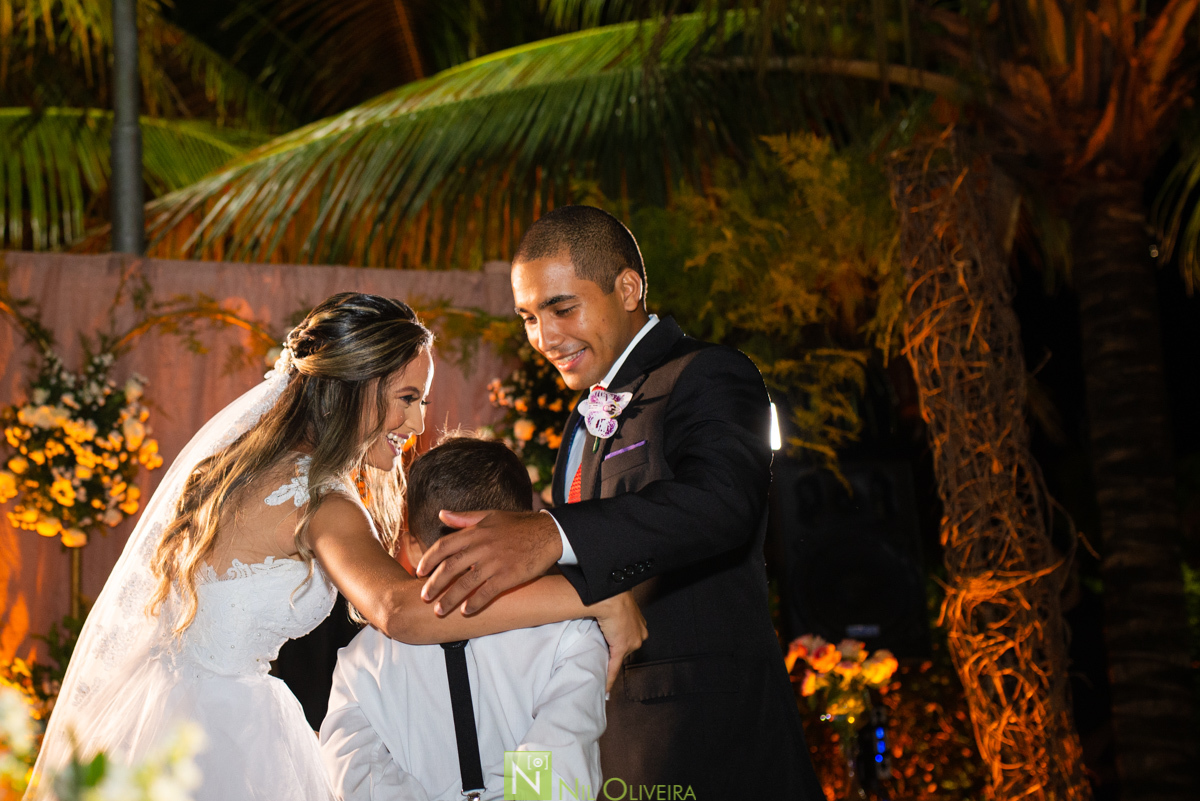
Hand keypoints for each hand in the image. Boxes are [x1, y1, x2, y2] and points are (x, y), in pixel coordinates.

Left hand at [417, 510, 562, 614]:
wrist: (549, 533)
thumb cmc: (519, 524)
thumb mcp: (490, 515)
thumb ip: (464, 518)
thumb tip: (442, 514)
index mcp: (476, 532)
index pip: (444, 546)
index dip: (429, 560)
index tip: (419, 572)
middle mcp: (482, 547)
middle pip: (450, 567)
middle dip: (434, 584)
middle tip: (424, 597)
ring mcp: (495, 562)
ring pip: (465, 583)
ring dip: (450, 599)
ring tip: (440, 611)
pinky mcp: (509, 575)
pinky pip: (487, 592)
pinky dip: (475, 603)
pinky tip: (466, 612)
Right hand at [590, 592, 647, 691]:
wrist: (611, 597)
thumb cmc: (612, 596)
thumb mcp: (618, 605)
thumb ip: (616, 614)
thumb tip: (607, 617)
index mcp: (640, 623)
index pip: (630, 638)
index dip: (620, 642)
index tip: (614, 646)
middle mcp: (640, 634)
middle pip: (627, 649)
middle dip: (615, 651)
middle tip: (603, 654)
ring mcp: (631, 642)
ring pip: (620, 657)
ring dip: (611, 662)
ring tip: (601, 668)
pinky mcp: (621, 648)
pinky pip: (614, 667)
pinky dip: (610, 678)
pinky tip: (606, 688)